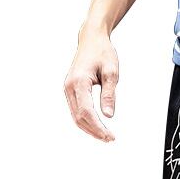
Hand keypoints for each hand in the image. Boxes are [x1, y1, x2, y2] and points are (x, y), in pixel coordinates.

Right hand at [64, 26, 118, 141]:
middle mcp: (69, 86)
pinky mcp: (70, 90)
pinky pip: (76, 110)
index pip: (87, 112)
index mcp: (79, 82)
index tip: (110, 136)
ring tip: (105, 136)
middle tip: (110, 139)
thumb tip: (108, 115)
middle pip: (79, 117)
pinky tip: (97, 126)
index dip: (98, 127)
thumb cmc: (102, 53)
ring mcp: (67, 89)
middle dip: (94, 131)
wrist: (91, 39)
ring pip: (75, 116)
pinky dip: (86, 121)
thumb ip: (109, 94)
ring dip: (89, 128)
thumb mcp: (111, 72)